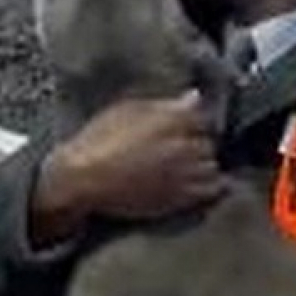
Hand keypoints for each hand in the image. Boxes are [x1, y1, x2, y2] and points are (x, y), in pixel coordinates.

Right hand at [46, 90, 226, 220]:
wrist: (84, 180)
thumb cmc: (99, 140)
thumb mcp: (128, 110)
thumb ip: (166, 105)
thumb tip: (195, 96)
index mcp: (171, 120)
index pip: (202, 116)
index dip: (192, 121)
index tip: (184, 125)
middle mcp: (183, 147)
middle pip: (208, 142)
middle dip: (198, 143)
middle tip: (184, 147)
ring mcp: (183, 174)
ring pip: (212, 166)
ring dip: (204, 164)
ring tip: (191, 166)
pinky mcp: (179, 199)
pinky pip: (210, 190)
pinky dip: (212, 186)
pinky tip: (204, 184)